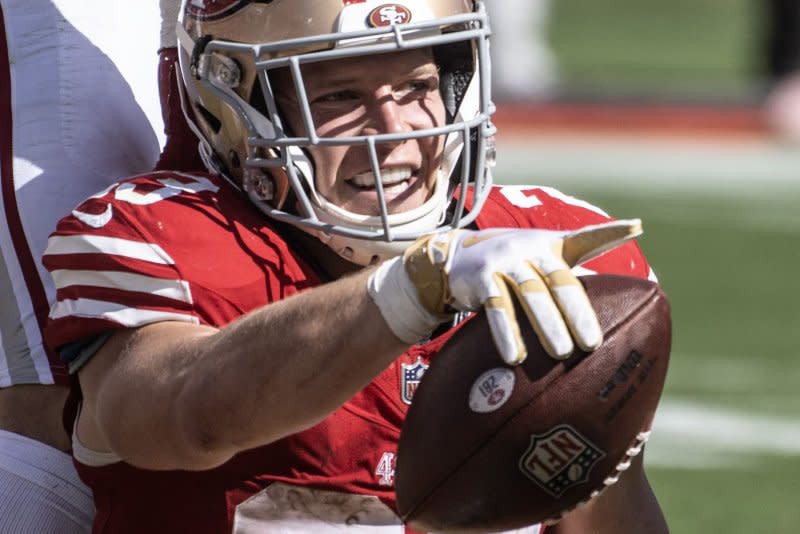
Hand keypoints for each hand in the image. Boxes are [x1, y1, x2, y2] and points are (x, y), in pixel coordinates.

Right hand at [368, 220, 641, 364]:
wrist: (458, 257)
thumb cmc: (513, 264)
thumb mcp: (543, 257)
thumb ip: (578, 262)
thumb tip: (625, 270)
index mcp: (551, 245)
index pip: (585, 238)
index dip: (610, 233)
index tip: (635, 226)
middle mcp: (530, 249)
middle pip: (559, 281)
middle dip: (576, 313)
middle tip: (592, 345)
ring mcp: (505, 261)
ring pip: (530, 295)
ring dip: (546, 325)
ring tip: (561, 353)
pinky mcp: (481, 277)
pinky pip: (496, 308)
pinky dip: (506, 333)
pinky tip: (515, 357)